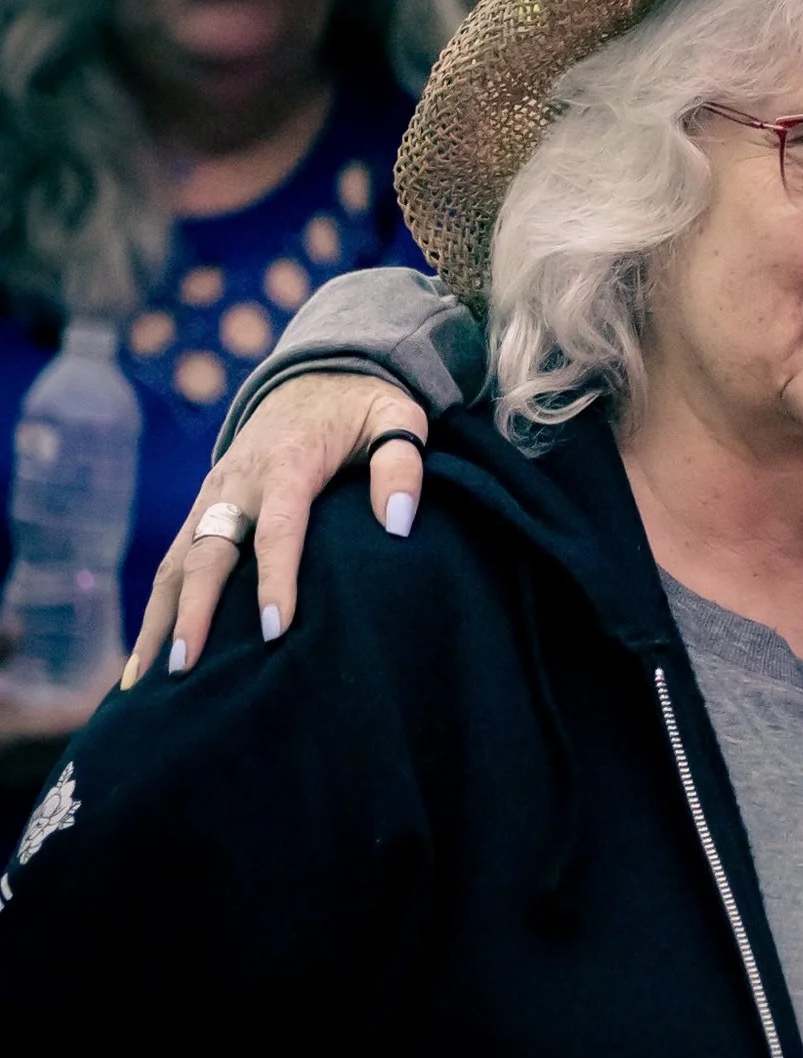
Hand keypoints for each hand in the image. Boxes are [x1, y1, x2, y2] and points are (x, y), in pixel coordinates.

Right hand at [125, 374, 428, 684]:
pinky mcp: (202, 509)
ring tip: (146, 681)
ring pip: (176, 562)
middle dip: (193, 610)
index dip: (274, 579)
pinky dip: (157, 609)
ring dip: (159, 619)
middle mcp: (237, 482)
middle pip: (208, 552)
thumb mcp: (396, 420)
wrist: (313, 376)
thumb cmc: (363, 408)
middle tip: (187, 667)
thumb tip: (401, 523)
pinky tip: (147, 658)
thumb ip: (402, 466)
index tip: (274, 629)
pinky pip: (173, 562)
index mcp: (288, 465)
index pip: (278, 529)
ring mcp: (212, 496)